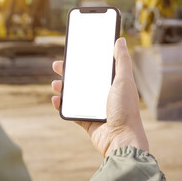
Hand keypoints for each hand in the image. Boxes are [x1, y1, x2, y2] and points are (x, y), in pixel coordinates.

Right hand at [51, 37, 148, 157]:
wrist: (121, 140)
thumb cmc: (126, 110)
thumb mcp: (124, 81)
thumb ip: (122, 60)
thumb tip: (121, 40)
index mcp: (112, 84)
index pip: (96, 68)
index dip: (84, 59)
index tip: (73, 52)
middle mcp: (103, 95)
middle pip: (82, 80)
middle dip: (68, 72)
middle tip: (57, 65)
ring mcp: (94, 109)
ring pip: (74, 95)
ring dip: (63, 88)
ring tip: (55, 84)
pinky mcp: (86, 121)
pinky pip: (70, 112)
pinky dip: (62, 105)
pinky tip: (56, 100)